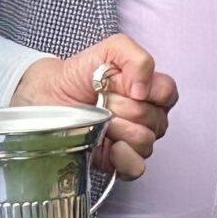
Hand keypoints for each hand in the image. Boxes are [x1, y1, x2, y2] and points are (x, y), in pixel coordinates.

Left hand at [13, 35, 177, 179]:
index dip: (146, 89)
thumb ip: (136, 58)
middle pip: (154, 118)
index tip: (120, 85)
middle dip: (124, 107)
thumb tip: (144, 89)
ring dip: (119, 129)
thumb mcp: (109, 50)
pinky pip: (137, 167)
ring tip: (100, 121)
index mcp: (149, 91)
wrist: (48, 96)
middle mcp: (147, 117)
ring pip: (146, 141)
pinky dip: (124, 157)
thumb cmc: (79, 74)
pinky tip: (109, 145)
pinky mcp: (120, 162)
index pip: (168, 93)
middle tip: (102, 101)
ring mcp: (134, 141)